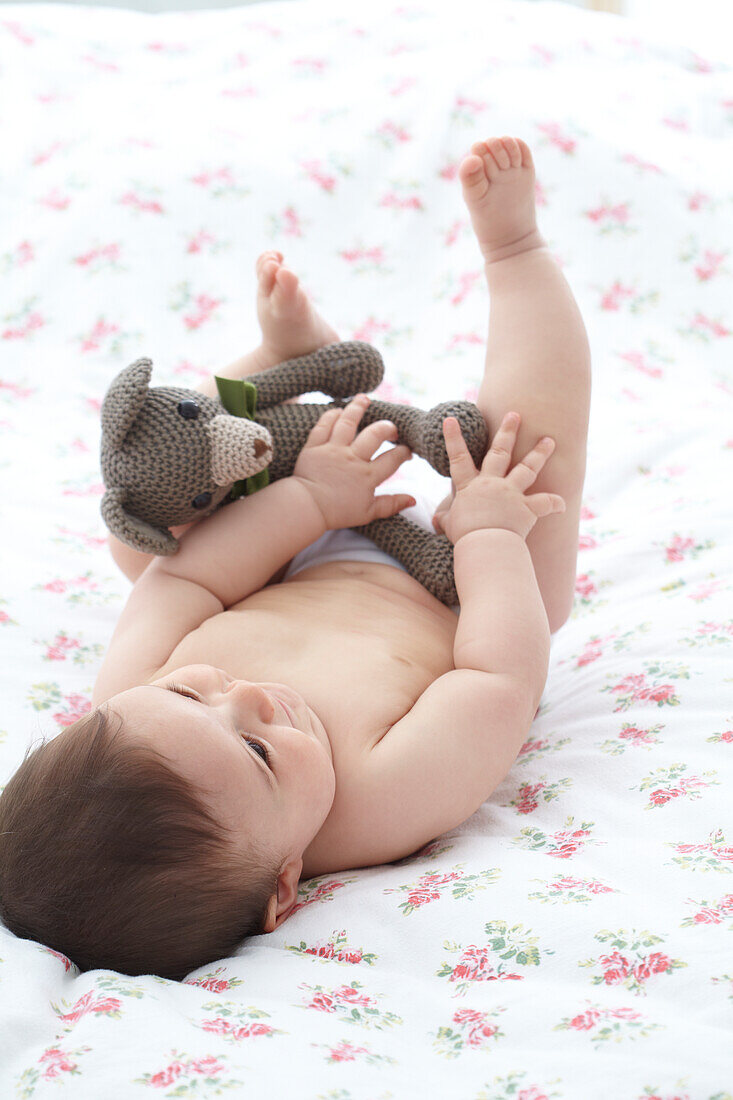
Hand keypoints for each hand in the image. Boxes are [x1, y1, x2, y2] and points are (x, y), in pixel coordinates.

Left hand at [292, 394, 415, 529]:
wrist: (306, 508)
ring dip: (358, 408)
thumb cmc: (337, 512)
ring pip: (348, 422)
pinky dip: (331, 416)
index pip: (392, 459)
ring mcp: (333, 450)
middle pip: (374, 434)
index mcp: (367, 476)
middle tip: (391, 427)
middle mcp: (352, 459)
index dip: (404, 452)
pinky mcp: (314, 446)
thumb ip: (391, 504)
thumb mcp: (368, 513)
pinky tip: (338, 410)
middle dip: (387, 427)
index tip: (407, 449)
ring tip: (365, 399)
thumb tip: (413, 500)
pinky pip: (323, 426)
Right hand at [439, 411, 565, 543]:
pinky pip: (545, 503)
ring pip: (527, 468)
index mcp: (470, 486)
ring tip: (549, 440)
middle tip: (515, 414)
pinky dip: (555, 503)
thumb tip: (436, 521)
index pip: (458, 458)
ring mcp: (511, 493)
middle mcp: (492, 484)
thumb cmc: (465, 536)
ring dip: (539, 453)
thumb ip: (445, 519)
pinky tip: (564, 504)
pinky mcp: (527, 508)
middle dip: (507, 431)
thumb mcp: (449, 525)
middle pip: (500, 452)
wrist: (485, 545)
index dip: (453, 438)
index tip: (450, 419)